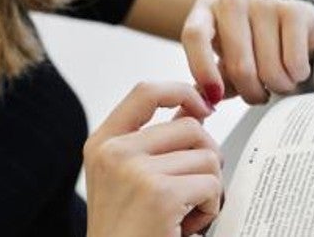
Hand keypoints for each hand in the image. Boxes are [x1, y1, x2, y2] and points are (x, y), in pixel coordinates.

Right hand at [85, 82, 222, 236]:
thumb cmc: (130, 231)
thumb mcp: (131, 179)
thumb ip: (158, 142)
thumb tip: (195, 107)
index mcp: (102, 144)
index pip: (146, 91)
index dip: (183, 91)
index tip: (205, 107)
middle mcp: (113, 152)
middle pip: (191, 126)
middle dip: (206, 157)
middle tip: (193, 191)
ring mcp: (134, 171)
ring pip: (207, 156)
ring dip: (209, 188)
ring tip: (184, 214)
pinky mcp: (159, 194)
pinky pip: (212, 185)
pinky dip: (210, 209)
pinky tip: (187, 227)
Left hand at [182, 0, 313, 104]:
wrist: (291, 32)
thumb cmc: (250, 51)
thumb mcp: (223, 65)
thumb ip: (209, 83)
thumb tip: (198, 104)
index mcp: (206, 10)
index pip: (195, 35)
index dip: (202, 68)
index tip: (214, 96)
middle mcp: (233, 0)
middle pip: (237, 61)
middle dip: (250, 90)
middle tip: (257, 97)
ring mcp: (265, 2)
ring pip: (269, 66)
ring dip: (277, 85)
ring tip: (278, 81)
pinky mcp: (295, 9)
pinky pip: (294, 60)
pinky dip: (296, 75)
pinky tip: (295, 69)